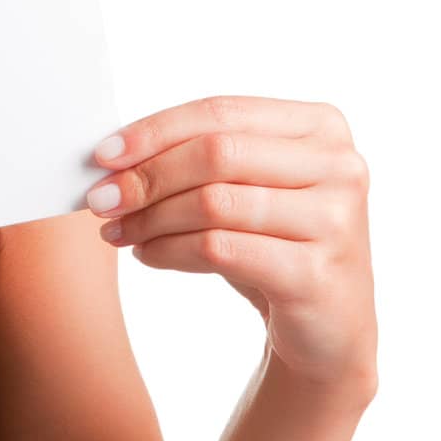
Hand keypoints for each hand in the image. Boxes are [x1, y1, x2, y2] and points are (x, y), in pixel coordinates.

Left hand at [86, 95, 375, 388]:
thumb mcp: (244, 188)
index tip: (103, 155)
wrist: (329, 328)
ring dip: (152, 218)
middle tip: (101, 200)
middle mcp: (340, 165)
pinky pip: (221, 250)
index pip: (220, 112)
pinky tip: (147, 255)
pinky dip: (171, 251)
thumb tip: (112, 157)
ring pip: (214, 202)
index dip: (154, 130)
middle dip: (147, 176)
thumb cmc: (275, 243)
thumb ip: (196, 157)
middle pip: (216, 152)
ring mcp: (335, 220)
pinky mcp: (318, 273)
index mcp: (321, 126)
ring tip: (119, 231)